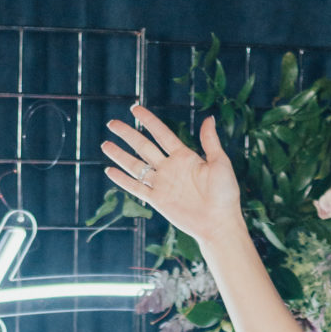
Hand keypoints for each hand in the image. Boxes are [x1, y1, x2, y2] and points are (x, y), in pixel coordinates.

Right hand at [102, 103, 242, 250]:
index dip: (148, 121)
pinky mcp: (157, 200)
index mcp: (184, 156)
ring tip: (105, 144)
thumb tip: (209, 118)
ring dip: (120, 155)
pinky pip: (136, 188)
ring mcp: (162, 184)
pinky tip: (109, 171)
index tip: (135, 109)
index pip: (162, 134)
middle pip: (144, 146)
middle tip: (112, 123)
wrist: (220, 222)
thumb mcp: (220, 162)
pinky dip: (122, 180)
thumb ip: (210, 141)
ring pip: (136, 165)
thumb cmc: (225, 193)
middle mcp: (170, 168)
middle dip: (128, 134)